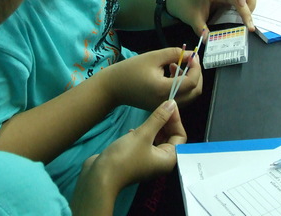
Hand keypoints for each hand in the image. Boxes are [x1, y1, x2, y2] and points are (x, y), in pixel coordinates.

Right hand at [71, 100, 185, 214]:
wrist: (101, 176)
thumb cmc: (125, 156)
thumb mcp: (143, 134)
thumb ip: (159, 118)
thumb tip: (172, 104)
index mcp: (169, 159)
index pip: (180, 136)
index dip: (176, 119)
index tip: (168, 104)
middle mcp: (161, 162)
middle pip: (170, 138)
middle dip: (165, 122)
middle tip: (158, 107)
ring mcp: (148, 161)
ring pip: (156, 140)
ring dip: (153, 128)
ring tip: (147, 116)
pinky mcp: (136, 159)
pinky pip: (145, 144)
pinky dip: (142, 135)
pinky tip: (132, 130)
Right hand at [100, 47, 202, 108]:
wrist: (113, 87)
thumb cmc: (130, 70)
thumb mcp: (153, 57)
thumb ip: (174, 54)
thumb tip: (192, 54)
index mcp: (164, 90)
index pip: (191, 82)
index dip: (196, 68)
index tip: (193, 55)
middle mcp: (167, 102)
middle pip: (194, 92)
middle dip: (196, 74)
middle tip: (190, 60)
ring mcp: (165, 106)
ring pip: (189, 96)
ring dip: (189, 79)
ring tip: (176, 64)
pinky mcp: (162, 107)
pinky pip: (180, 97)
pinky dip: (182, 85)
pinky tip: (171, 72)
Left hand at [166, 0, 256, 35]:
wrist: (179, 0)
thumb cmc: (185, 5)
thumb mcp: (192, 18)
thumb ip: (201, 29)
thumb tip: (208, 42)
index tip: (242, 5)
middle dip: (250, 4)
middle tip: (248, 22)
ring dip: (251, 5)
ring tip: (248, 21)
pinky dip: (246, 8)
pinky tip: (244, 19)